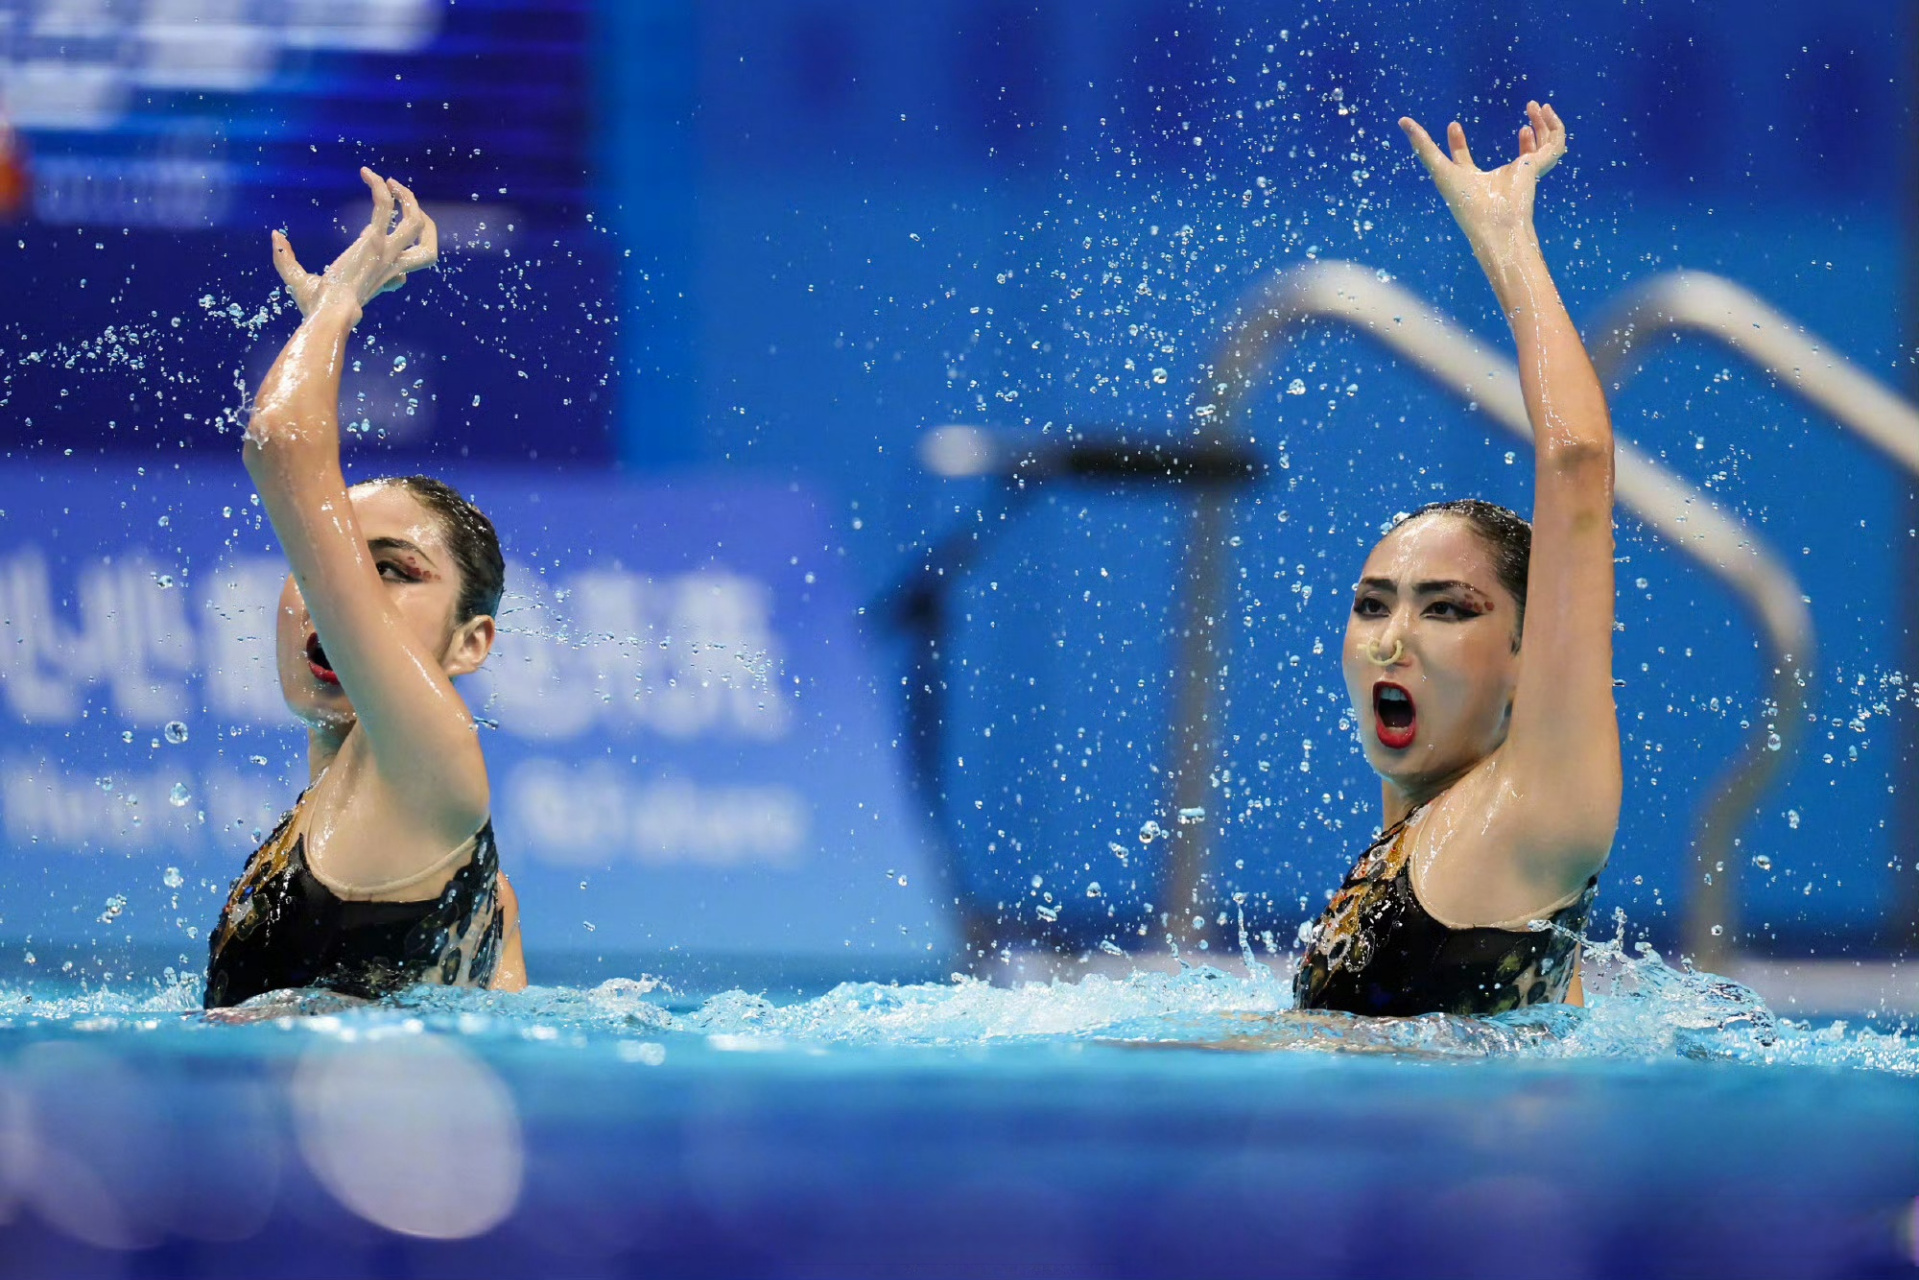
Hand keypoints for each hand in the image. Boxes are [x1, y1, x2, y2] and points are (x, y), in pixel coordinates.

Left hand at [272, 167, 437, 320]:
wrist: (328, 314)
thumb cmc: (314, 306)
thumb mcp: (301, 281)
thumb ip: (287, 258)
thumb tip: (277, 235)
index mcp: (381, 278)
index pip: (404, 263)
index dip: (395, 245)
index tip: (367, 230)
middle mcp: (390, 266)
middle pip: (428, 247)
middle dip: (420, 222)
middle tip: (402, 201)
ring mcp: (387, 253)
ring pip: (415, 223)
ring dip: (407, 199)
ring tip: (388, 181)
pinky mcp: (374, 241)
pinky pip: (385, 208)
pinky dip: (379, 188)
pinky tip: (366, 174)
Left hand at [1399, 102, 1565, 259]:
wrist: (1495, 224)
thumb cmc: (1466, 203)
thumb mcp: (1440, 167)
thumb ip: (1422, 145)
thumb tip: (1402, 120)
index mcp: (1469, 181)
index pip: (1463, 161)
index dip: (1457, 143)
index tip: (1452, 125)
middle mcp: (1498, 177)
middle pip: (1513, 151)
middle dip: (1523, 129)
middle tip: (1525, 107)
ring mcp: (1522, 173)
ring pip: (1540, 144)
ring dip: (1541, 124)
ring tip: (1534, 106)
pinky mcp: (1538, 168)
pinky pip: (1555, 143)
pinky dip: (1554, 127)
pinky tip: (1543, 113)